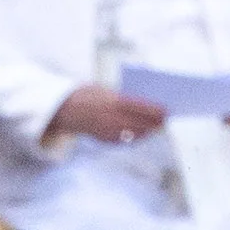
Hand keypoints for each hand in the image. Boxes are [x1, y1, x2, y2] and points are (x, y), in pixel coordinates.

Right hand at [46, 87, 171, 144]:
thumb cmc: (86, 95)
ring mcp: (108, 131)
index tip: (166, 110)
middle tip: (165, 120)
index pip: (141, 108)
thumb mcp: (105, 89)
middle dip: (154, 123)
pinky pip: (124, 139)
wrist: (63, 109)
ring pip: (134, 134)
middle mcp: (112, 118)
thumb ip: (123, 97)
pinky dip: (134, 136)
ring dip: (146, 131)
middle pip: (141, 123)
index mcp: (113, 101)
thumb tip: (143, 103)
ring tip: (155, 127)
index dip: (156, 111)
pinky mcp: (104, 139)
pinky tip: (141, 132)